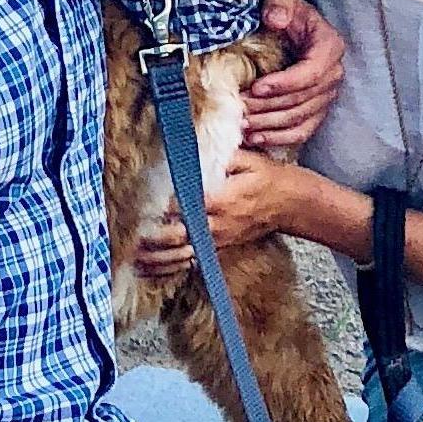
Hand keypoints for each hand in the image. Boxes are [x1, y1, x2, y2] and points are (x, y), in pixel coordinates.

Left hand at [131, 148, 304, 284]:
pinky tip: (154, 270)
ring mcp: (219, 237)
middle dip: (153, 239)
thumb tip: (194, 151)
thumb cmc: (270, 178)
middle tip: (131, 238)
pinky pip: (194, 259)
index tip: (141, 206)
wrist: (292, 204)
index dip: (161, 208)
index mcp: (220, 199)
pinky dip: (173, 267)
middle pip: (178, 236)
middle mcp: (217, 222)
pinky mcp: (221, 245)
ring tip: (136, 258)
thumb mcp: (249, 159)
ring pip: (183, 253)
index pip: (183, 205)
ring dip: (159, 259)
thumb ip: (221, 158)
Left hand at [244, 0, 343, 152]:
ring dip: (270, 125)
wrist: (289, 23)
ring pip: (300, 119)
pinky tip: (256, 138)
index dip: (284, 84)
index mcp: (330, 47)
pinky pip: (302, 131)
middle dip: (268, 107)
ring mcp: (326, 95)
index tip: (256, 87)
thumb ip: (279, 3)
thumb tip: (275, 19)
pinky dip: (280, 138)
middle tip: (239, 108)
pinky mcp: (316, 110)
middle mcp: (333, 74)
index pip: (311, 74)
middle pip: (302, 100)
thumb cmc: (284, 10)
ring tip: (243, 124)